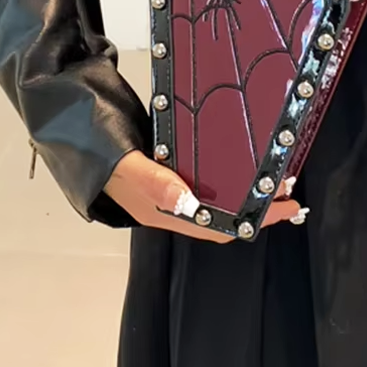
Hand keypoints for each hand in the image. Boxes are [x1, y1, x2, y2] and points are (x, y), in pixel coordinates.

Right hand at [104, 150, 302, 242]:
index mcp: (166, 213)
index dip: (255, 220)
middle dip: (258, 206)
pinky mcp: (169, 171)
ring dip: (246, 190)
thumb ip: (156, 182)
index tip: (284, 205)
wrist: (78, 140)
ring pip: (218, 197)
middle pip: (225, 215)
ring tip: (272, 175)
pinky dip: (228, 174)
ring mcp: (172, 190)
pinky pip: (206, 179)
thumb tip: (189, 200)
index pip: (219, 226)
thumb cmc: (102, 158)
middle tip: (288, 186)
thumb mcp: (127, 168)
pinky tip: (240, 162)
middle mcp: (174, 206)